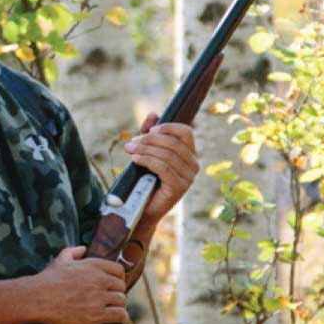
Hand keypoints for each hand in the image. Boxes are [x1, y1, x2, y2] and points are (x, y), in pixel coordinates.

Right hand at [29, 245, 128, 323]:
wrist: (38, 298)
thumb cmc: (48, 279)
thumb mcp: (61, 260)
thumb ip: (73, 251)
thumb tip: (83, 249)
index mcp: (94, 265)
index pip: (119, 270)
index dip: (118, 278)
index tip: (112, 285)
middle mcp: (100, 280)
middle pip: (121, 287)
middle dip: (116, 293)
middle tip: (110, 299)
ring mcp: (99, 297)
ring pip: (122, 301)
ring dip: (117, 305)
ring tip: (111, 310)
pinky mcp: (96, 314)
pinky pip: (120, 315)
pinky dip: (121, 317)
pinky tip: (117, 319)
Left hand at [125, 114, 197, 231]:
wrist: (142, 209)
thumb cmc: (145, 180)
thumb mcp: (147, 152)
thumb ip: (150, 134)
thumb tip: (153, 114)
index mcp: (190, 154)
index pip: (186, 132)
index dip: (168, 127)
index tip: (150, 130)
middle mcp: (193, 165)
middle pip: (174, 143)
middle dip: (150, 140)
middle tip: (132, 142)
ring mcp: (188, 178)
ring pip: (167, 155)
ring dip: (145, 149)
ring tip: (129, 149)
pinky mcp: (180, 187)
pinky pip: (163, 167)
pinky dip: (147, 160)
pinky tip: (135, 159)